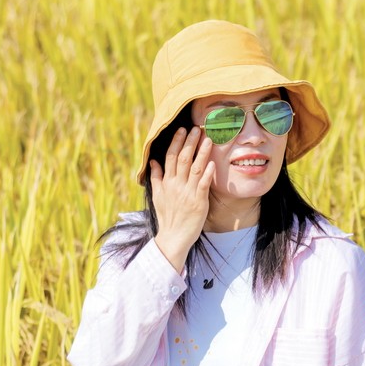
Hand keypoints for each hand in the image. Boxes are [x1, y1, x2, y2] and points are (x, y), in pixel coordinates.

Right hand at [148, 124, 212, 271]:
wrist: (173, 237)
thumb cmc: (167, 217)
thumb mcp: (157, 196)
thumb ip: (156, 177)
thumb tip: (152, 162)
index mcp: (166, 182)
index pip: (170, 157)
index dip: (177, 142)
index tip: (183, 130)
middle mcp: (176, 185)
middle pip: (183, 159)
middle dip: (190, 142)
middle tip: (197, 128)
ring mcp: (187, 193)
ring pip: (195, 168)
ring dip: (202, 153)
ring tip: (208, 139)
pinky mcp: (198, 202)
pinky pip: (203, 185)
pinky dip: (208, 174)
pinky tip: (212, 163)